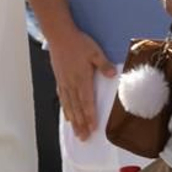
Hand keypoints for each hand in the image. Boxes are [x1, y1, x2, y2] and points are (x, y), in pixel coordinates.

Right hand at [45, 26, 117, 140]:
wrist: (59, 34)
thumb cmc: (78, 42)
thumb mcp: (95, 51)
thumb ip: (103, 65)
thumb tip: (112, 76)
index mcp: (81, 78)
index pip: (87, 100)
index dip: (90, 115)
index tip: (93, 128)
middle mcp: (71, 83)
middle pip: (76, 107)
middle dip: (81, 123)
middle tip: (83, 137)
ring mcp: (64, 82)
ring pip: (68, 105)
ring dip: (73, 119)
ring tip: (75, 132)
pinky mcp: (59, 78)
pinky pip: (62, 97)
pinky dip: (65, 108)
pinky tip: (67, 115)